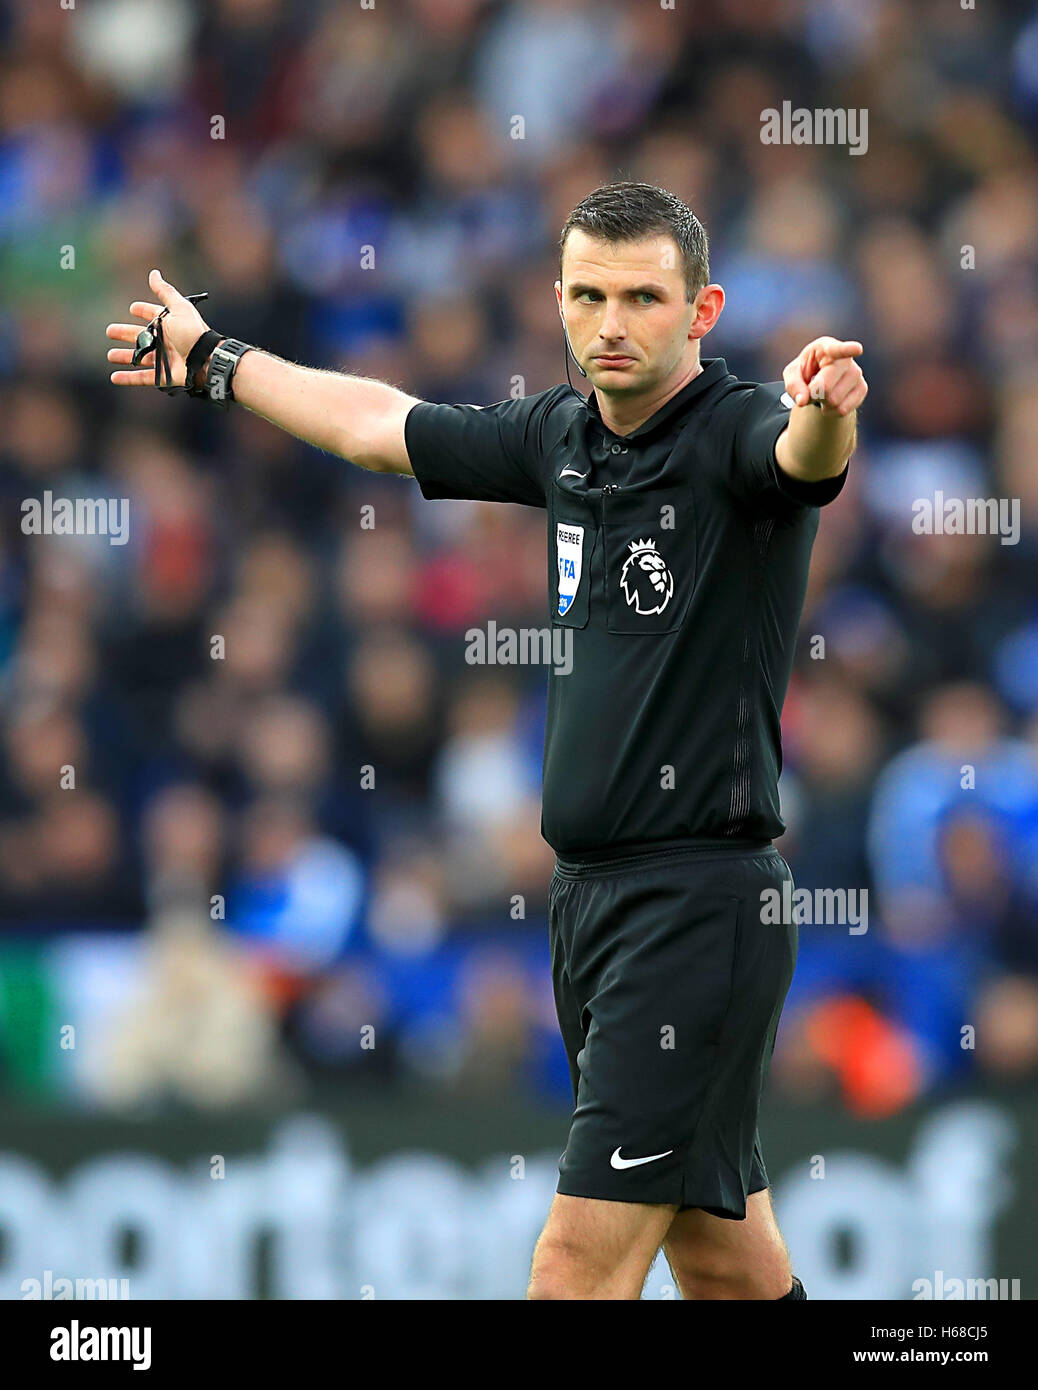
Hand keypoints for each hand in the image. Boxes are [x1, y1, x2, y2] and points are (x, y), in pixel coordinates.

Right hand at [106, 269, 211, 386]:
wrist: (205, 359)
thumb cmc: (193, 332)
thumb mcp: (179, 308)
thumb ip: (165, 291)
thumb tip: (154, 273)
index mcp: (169, 324)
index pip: (153, 315)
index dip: (143, 311)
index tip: (133, 309)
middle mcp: (165, 341)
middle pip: (141, 337)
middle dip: (125, 334)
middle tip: (110, 332)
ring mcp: (164, 359)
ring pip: (139, 358)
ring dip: (125, 356)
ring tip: (110, 355)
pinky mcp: (163, 376)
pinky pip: (143, 377)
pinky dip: (128, 378)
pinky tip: (114, 377)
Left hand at [783, 337, 867, 416]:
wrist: (821, 380)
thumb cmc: (805, 371)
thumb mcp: (792, 374)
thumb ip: (793, 385)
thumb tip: (802, 401)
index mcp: (826, 348)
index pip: (837, 349)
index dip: (848, 349)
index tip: (858, 349)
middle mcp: (845, 359)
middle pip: (826, 387)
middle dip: (813, 394)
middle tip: (812, 388)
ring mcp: (856, 373)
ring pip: (834, 401)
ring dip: (822, 403)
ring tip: (822, 393)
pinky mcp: (862, 388)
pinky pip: (842, 410)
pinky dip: (830, 411)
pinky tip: (831, 401)